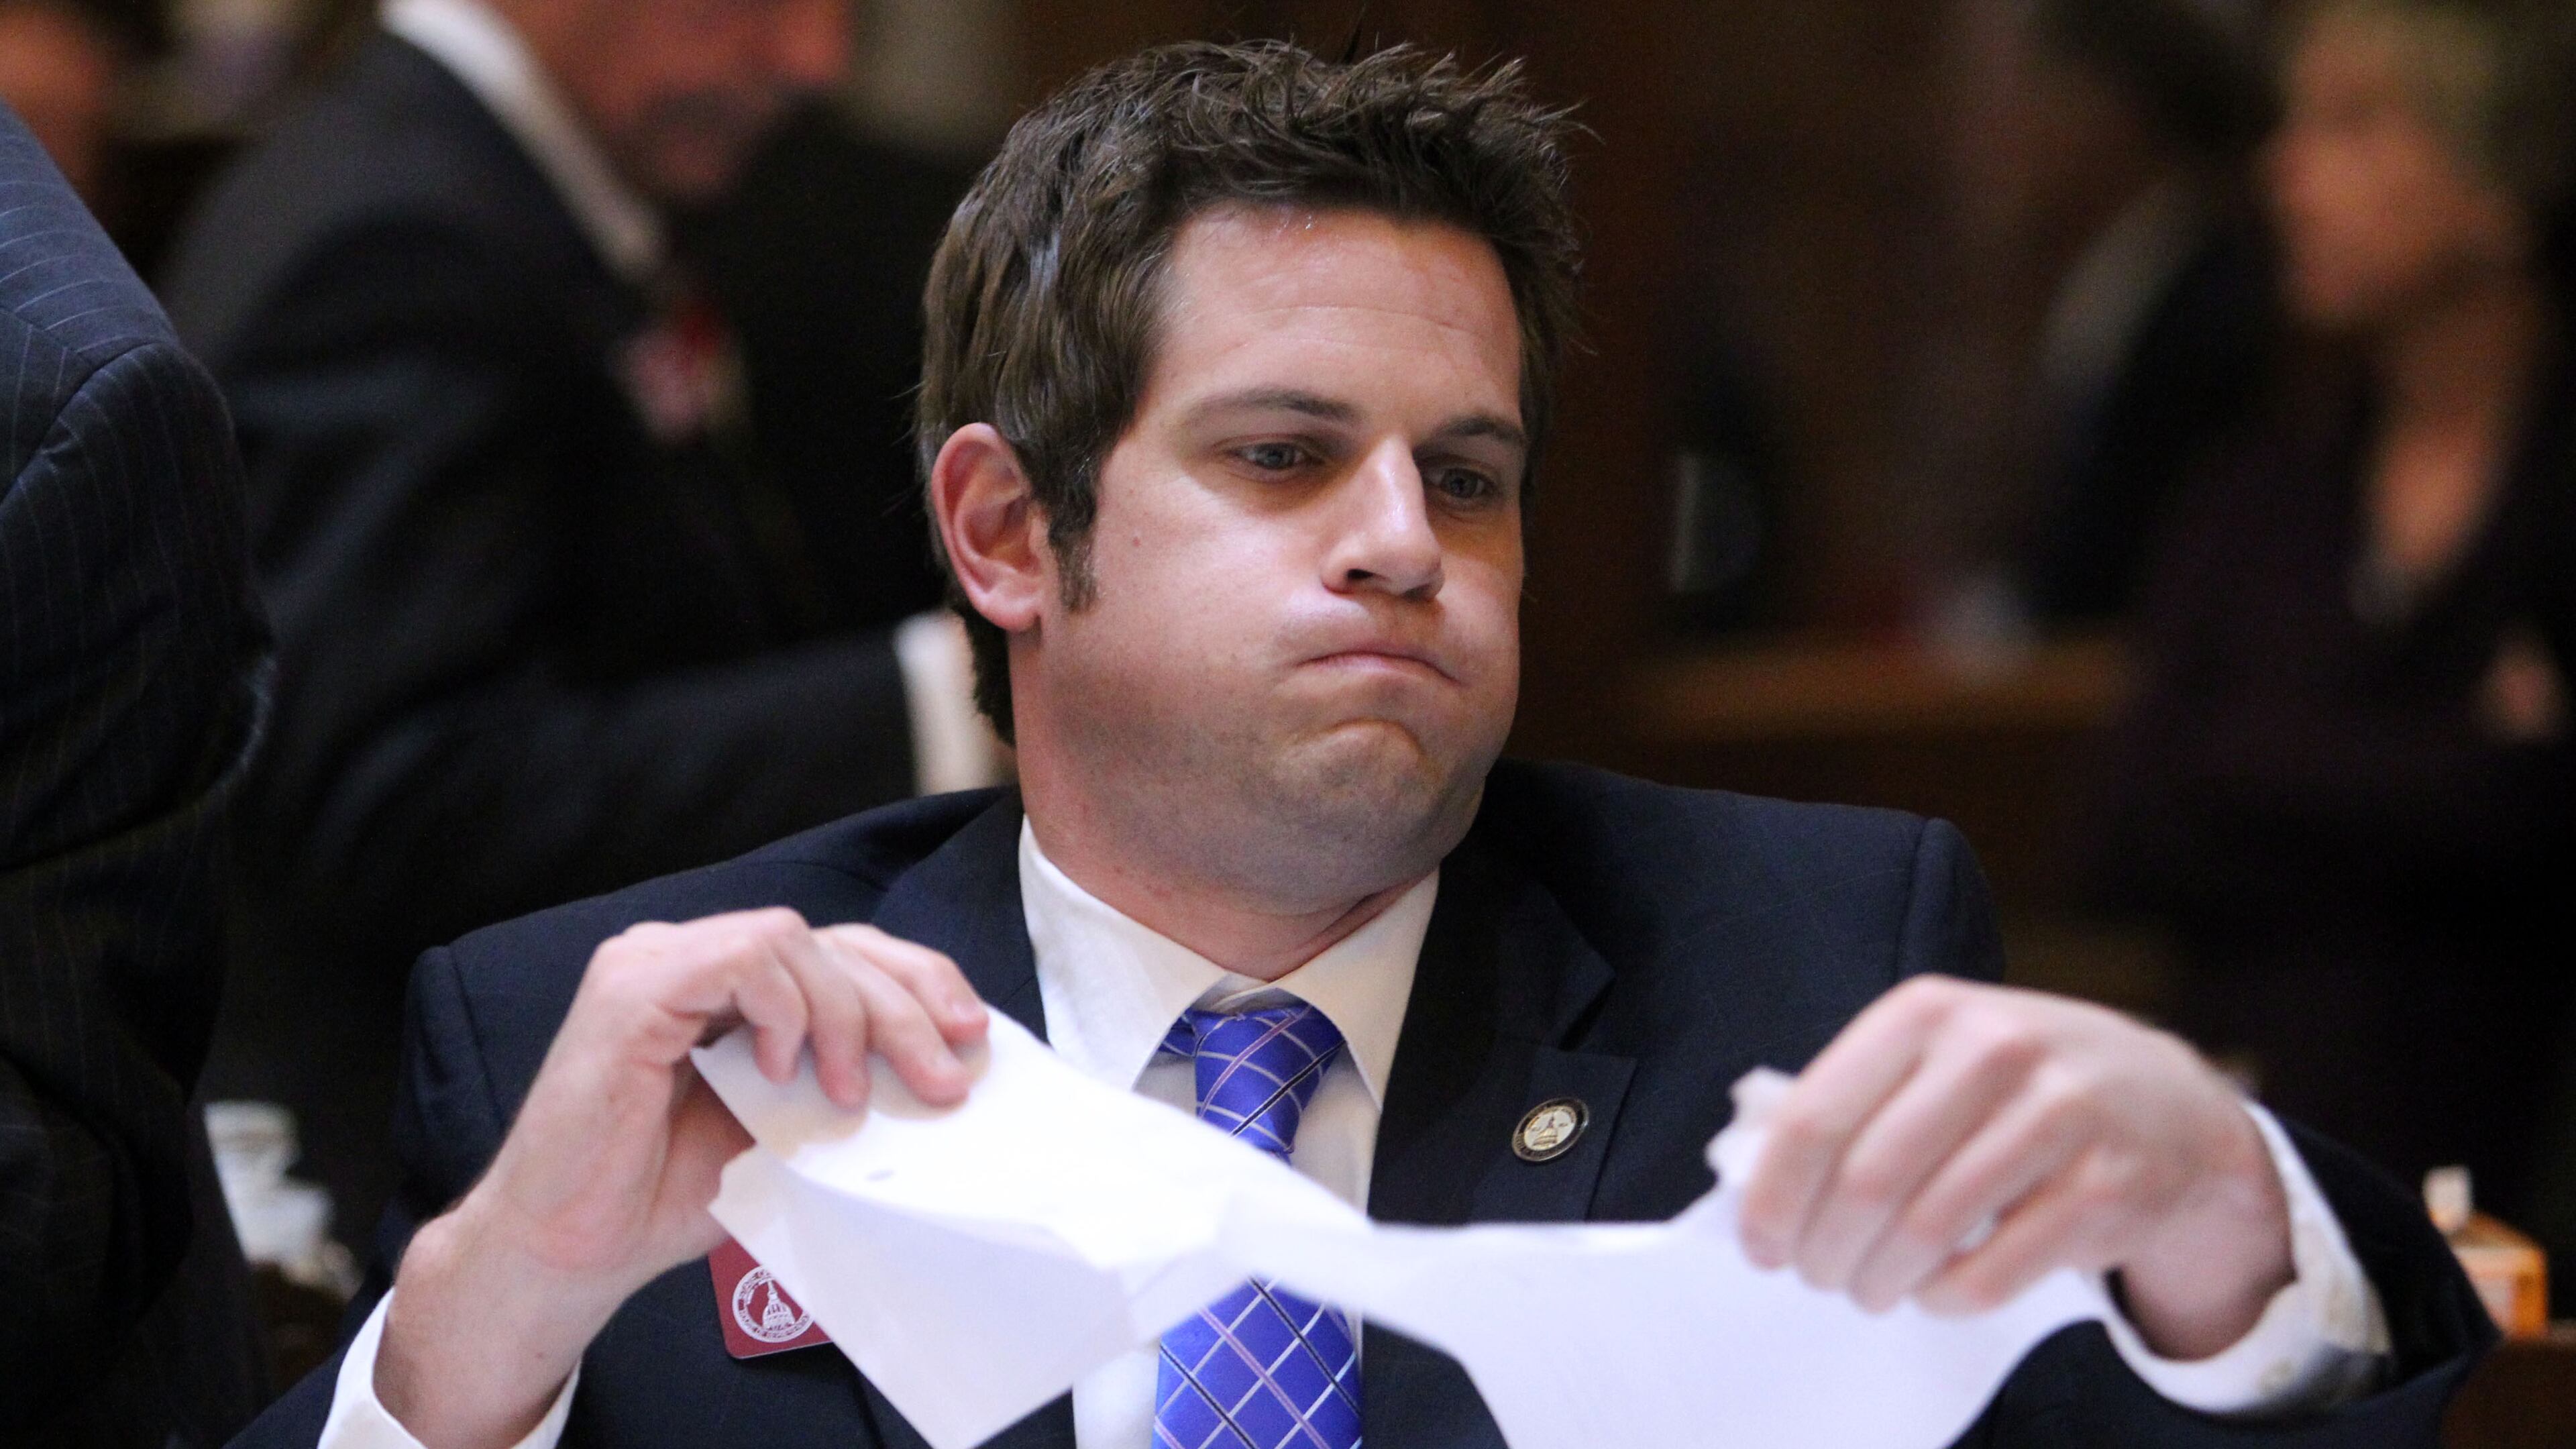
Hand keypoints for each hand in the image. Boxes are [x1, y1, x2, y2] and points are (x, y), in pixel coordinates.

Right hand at [377, 911, 987, 1447]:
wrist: (570, 1250)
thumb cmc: (665, 1192)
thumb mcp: (784, 1128)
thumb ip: (838, 1080)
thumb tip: (937, 1067)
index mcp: (729, 984)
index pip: (843, 949)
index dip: (917, 979)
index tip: (970, 1034)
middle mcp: (690, 956)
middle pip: (831, 940)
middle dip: (905, 1003)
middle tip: (944, 1077)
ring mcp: (655, 963)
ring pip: (793, 939)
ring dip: (847, 1013)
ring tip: (850, 1093)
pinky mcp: (631, 989)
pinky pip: (740, 958)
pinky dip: (783, 1008)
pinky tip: (783, 1068)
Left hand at [1736, 976, 2291, 1359]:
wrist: (2167, 1101)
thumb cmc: (2016, 1086)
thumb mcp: (1935, 1055)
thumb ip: (1854, 1101)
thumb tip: (1755, 1180)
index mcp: (1926, 1013)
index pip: (1816, 1118)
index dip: (1772, 1197)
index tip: (1760, 1246)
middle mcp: (1993, 1049)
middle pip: (1866, 1182)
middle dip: (1823, 1250)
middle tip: (1817, 1277)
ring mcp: (2059, 1115)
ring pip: (1926, 1230)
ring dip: (1878, 1281)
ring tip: (1868, 1290)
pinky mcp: (2105, 1187)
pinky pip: (1991, 1271)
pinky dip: (1943, 1298)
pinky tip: (1932, 1291)